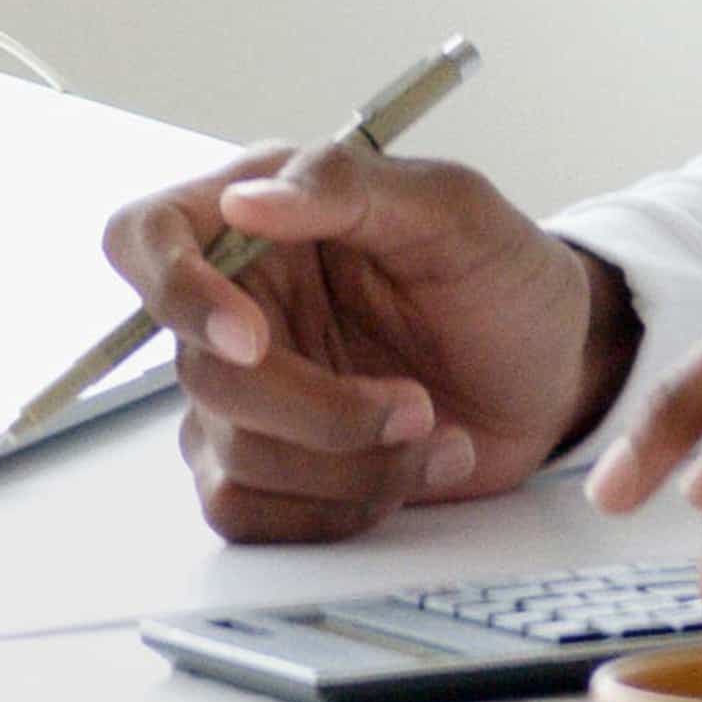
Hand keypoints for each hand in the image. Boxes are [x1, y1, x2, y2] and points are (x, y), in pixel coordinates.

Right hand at [103, 140, 639, 542]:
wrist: (555, 374)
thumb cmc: (505, 278)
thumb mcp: (453, 209)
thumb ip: (348, 187)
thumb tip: (250, 198)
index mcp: (260, 220)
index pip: (146, 238)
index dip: (175, 291)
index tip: (253, 338)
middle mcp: (238, 303)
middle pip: (201, 373)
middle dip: (315, 410)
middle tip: (414, 407)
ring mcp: (248, 395)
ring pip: (230, 454)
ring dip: (345, 464)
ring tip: (435, 436)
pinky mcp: (271, 469)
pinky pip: (247, 514)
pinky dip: (333, 511)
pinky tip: (403, 477)